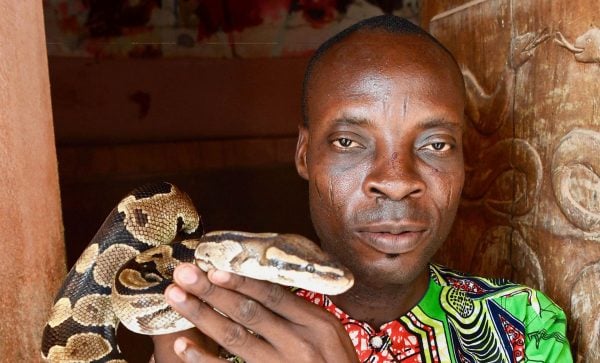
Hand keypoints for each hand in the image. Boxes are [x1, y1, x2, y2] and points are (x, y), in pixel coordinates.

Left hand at [161, 263, 358, 362]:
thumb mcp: (330, 333)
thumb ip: (300, 312)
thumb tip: (261, 285)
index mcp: (316, 322)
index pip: (273, 295)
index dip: (242, 281)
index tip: (214, 267)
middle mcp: (298, 344)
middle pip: (248, 312)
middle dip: (212, 291)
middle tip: (184, 273)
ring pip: (235, 338)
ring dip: (201, 316)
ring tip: (176, 297)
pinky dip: (204, 360)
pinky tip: (184, 347)